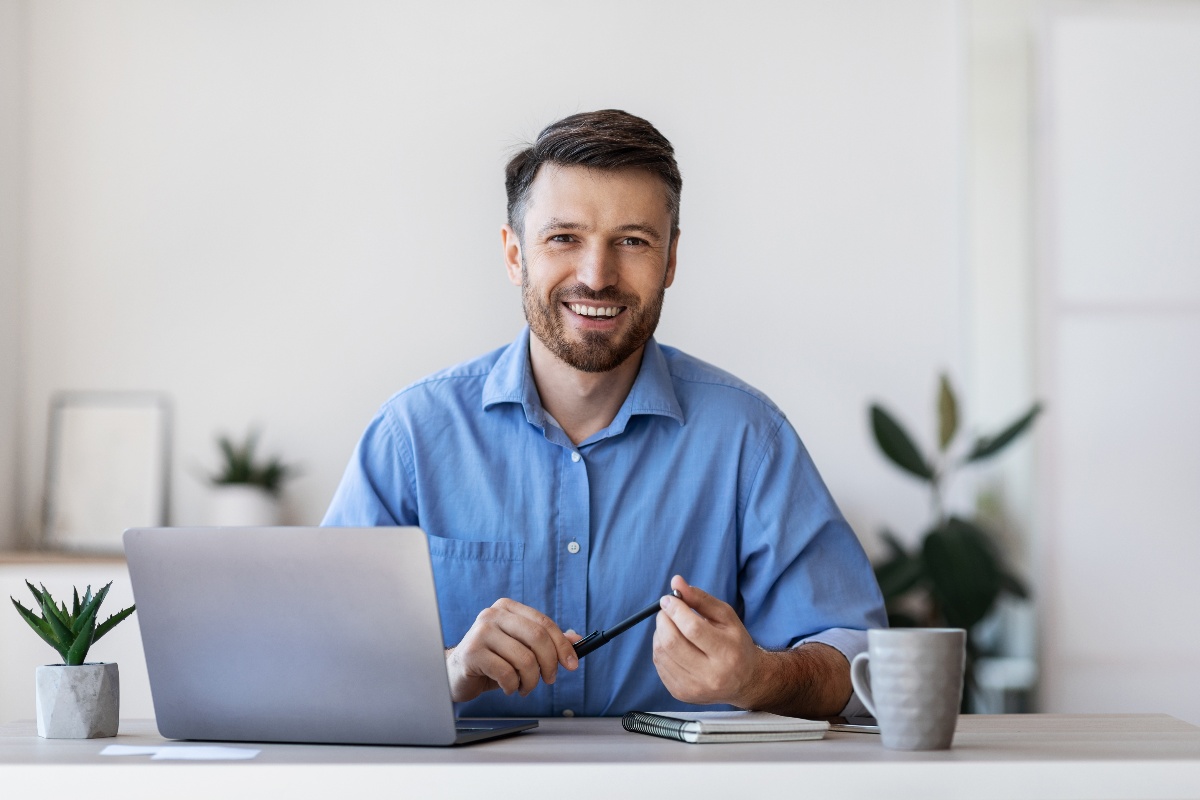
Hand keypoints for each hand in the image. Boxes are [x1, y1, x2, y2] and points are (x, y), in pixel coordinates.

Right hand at [445, 598, 579, 702]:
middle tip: (549, 679)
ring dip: (531, 680)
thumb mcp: (520, 648)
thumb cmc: (491, 660)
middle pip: (537, 637)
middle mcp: (493, 615)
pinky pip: (506, 674)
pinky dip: (513, 686)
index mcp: (508, 608)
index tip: (572, 664)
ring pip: (524, 658)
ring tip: (524, 686)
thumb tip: (576, 639)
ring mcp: (481, 632)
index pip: (543, 623)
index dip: (562, 645)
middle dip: (549, 663)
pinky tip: (508, 687)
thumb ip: (546, 642)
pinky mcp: (472, 652)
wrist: (456, 673)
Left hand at [652, 575, 765, 706]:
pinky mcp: (681, 693)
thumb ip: (700, 598)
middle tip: (666, 611)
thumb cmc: (736, 644)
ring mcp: (694, 688)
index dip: (676, 609)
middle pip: (672, 642)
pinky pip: (659, 665)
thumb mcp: (726, 617)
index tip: (668, 599)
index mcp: (727, 653)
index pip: (692, 628)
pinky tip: (672, 644)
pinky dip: (660, 648)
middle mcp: (711, 675)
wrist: (745, 681)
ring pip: (661, 653)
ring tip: (670, 627)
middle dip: (663, 620)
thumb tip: (676, 582)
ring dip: (660, 633)